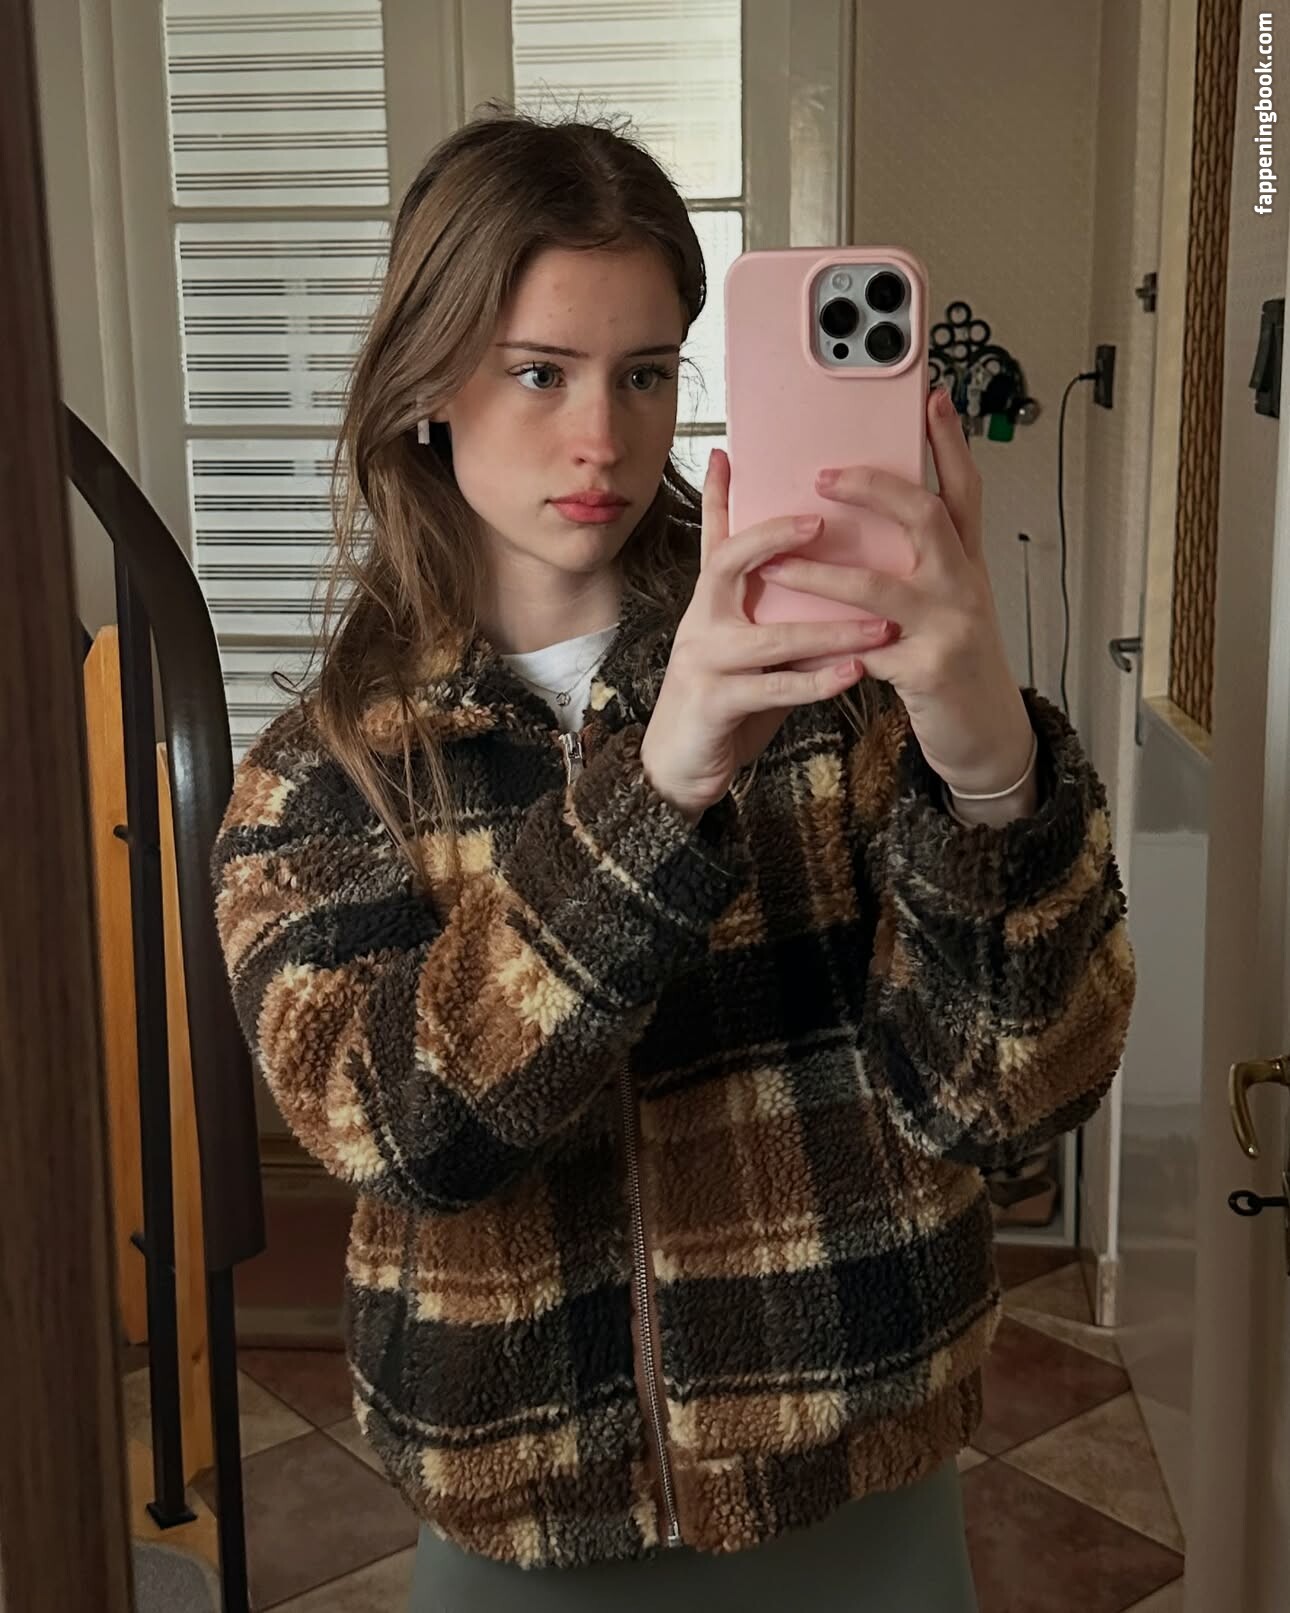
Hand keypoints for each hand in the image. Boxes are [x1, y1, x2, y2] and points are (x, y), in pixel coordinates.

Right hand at [640, 449, 897, 819]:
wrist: (679, 765)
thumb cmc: (725, 699)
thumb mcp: (747, 643)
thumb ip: (777, 607)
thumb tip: (828, 569)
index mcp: (712, 600)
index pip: (718, 536)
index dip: (722, 495)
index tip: (734, 454)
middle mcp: (702, 620)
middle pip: (730, 562)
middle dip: (775, 538)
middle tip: (822, 522)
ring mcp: (704, 661)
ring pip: (769, 635)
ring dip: (829, 629)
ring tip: (881, 624)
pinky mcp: (715, 704)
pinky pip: (772, 688)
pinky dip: (816, 681)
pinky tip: (855, 674)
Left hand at [755, 385, 1033, 796]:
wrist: (985, 731)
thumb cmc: (951, 660)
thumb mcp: (946, 601)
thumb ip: (916, 562)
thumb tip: (864, 518)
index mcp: (965, 562)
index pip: (964, 490)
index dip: (950, 444)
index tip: (932, 398)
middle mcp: (963, 586)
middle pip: (925, 518)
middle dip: (874, 491)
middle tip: (825, 476)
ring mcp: (949, 628)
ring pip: (878, 589)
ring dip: (821, 575)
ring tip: (775, 564)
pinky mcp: (927, 671)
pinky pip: (863, 652)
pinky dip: (823, 648)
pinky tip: (789, 645)